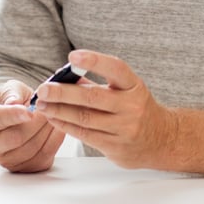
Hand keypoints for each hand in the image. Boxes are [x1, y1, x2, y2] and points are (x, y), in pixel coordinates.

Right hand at [0, 80, 65, 172]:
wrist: (18, 116)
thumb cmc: (13, 102)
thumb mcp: (10, 89)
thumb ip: (12, 93)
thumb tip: (13, 103)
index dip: (13, 115)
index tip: (29, 111)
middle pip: (16, 137)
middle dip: (37, 122)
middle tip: (48, 109)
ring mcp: (6, 159)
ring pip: (31, 148)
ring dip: (47, 130)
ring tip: (54, 115)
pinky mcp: (24, 167)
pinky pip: (43, 156)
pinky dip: (54, 141)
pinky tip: (56, 128)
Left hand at [33, 50, 175, 169]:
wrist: (161, 139)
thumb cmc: (136, 108)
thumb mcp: (126, 91)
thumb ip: (98, 84)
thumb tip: (64, 78)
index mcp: (134, 86)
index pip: (116, 69)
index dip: (94, 61)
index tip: (73, 56)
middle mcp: (131, 107)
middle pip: (93, 98)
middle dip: (64, 93)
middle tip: (44, 89)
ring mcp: (124, 129)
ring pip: (85, 118)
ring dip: (59, 111)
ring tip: (42, 104)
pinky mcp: (116, 147)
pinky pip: (85, 135)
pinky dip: (66, 125)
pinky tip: (54, 118)